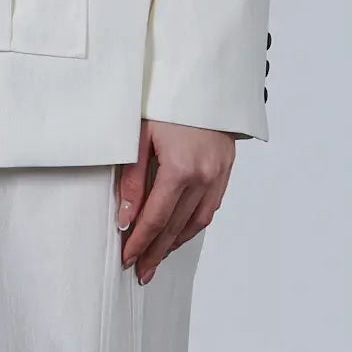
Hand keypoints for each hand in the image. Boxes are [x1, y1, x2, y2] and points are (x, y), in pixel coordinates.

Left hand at [114, 118, 235, 282]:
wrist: (203, 80)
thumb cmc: (166, 102)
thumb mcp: (139, 136)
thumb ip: (132, 179)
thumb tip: (126, 217)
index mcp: (180, 167)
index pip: (156, 217)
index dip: (141, 242)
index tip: (128, 259)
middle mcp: (204, 176)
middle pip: (176, 226)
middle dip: (156, 251)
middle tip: (142, 271)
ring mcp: (218, 175)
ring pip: (196, 222)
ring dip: (176, 243)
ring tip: (158, 258)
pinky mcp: (225, 170)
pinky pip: (210, 208)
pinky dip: (193, 225)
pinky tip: (179, 234)